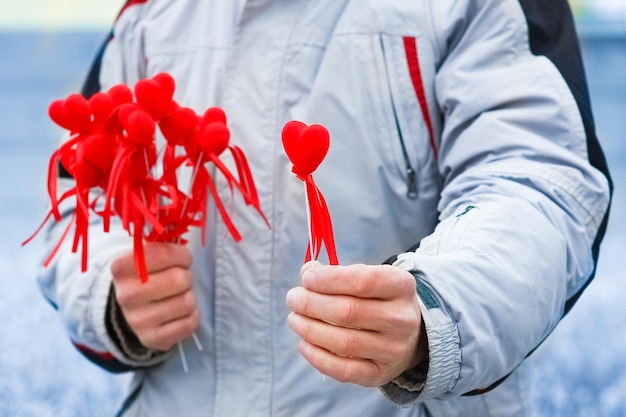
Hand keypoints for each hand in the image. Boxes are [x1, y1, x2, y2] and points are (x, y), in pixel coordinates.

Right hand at [110, 242, 199, 350]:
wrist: (131, 309)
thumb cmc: (148, 274)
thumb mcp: (147, 253)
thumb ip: (161, 240)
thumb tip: (179, 218)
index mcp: (121, 267)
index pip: (165, 254)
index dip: (181, 255)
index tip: (179, 259)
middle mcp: (126, 295)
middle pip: (180, 279)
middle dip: (186, 276)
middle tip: (179, 279)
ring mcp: (137, 321)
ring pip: (187, 302)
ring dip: (189, 296)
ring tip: (177, 295)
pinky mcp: (152, 339)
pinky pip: (189, 323)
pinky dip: (192, 316)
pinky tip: (180, 312)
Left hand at [286, 261, 426, 386]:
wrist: (410, 335)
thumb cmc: (378, 300)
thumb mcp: (369, 277)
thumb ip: (337, 274)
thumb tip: (307, 272)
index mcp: (401, 286)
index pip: (363, 281)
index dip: (329, 279)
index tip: (307, 278)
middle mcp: (401, 319)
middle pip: (349, 312)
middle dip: (312, 304)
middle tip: (293, 299)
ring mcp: (393, 350)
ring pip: (344, 342)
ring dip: (310, 329)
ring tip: (294, 319)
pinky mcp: (379, 374)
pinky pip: (344, 370)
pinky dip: (318, 358)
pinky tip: (304, 344)